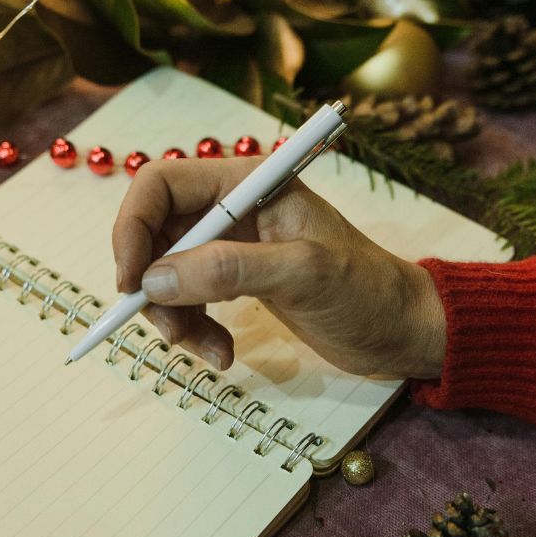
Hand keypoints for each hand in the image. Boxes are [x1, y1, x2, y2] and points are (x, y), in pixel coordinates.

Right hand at [111, 157, 445, 378]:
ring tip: (208, 351)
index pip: (159, 185)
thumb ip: (230, 271)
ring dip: (174, 317)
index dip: (133, 229)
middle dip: (152, 286)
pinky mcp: (236, 280)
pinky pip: (188, 300)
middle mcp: (232, 207)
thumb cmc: (369, 292)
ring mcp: (232, 245)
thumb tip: (155, 280)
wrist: (404, 330)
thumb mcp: (304, 275)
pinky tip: (222, 353)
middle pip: (154, 234)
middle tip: (171, 332)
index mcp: (247, 183)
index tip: (131, 283)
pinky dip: (194, 330)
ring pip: (166, 274)